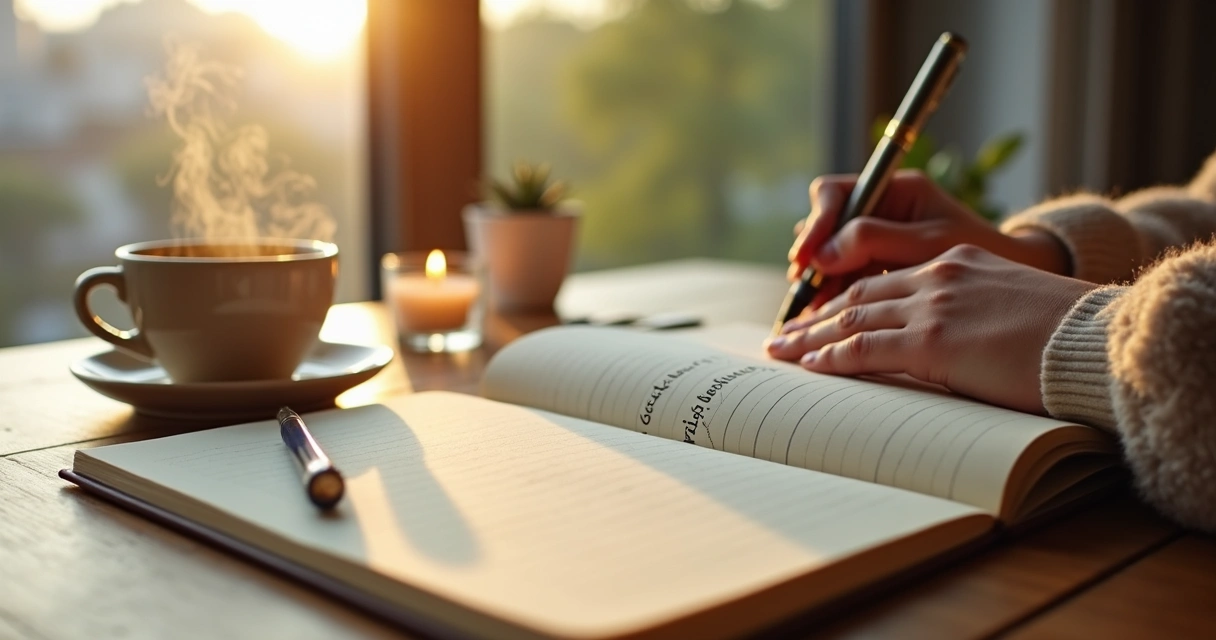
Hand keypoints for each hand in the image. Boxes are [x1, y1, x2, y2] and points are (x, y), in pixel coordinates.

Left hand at [767, 245, 1097, 413]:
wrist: (1096, 342)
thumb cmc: (1065, 336)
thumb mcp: (1010, 309)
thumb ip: (969, 315)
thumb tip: (950, 345)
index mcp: (955, 264)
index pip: (883, 281)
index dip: (845, 300)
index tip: (819, 317)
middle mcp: (938, 277)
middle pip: (858, 295)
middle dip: (815, 317)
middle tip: (783, 335)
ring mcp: (934, 307)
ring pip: (853, 319)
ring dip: (810, 338)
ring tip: (781, 352)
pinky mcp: (935, 341)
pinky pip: (867, 348)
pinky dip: (833, 357)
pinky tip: (811, 366)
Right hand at [789, 171, 1069, 308]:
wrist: (1025, 293)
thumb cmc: (990, 259)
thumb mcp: (931, 246)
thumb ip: (876, 241)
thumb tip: (823, 254)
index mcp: (898, 190)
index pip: (835, 195)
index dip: (816, 225)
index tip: (808, 257)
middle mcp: (884, 211)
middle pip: (826, 228)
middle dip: (811, 260)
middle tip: (802, 287)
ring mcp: (882, 241)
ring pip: (832, 259)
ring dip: (820, 285)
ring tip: (809, 315)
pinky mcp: (885, 271)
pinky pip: (847, 280)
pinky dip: (836, 300)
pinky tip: (826, 323)